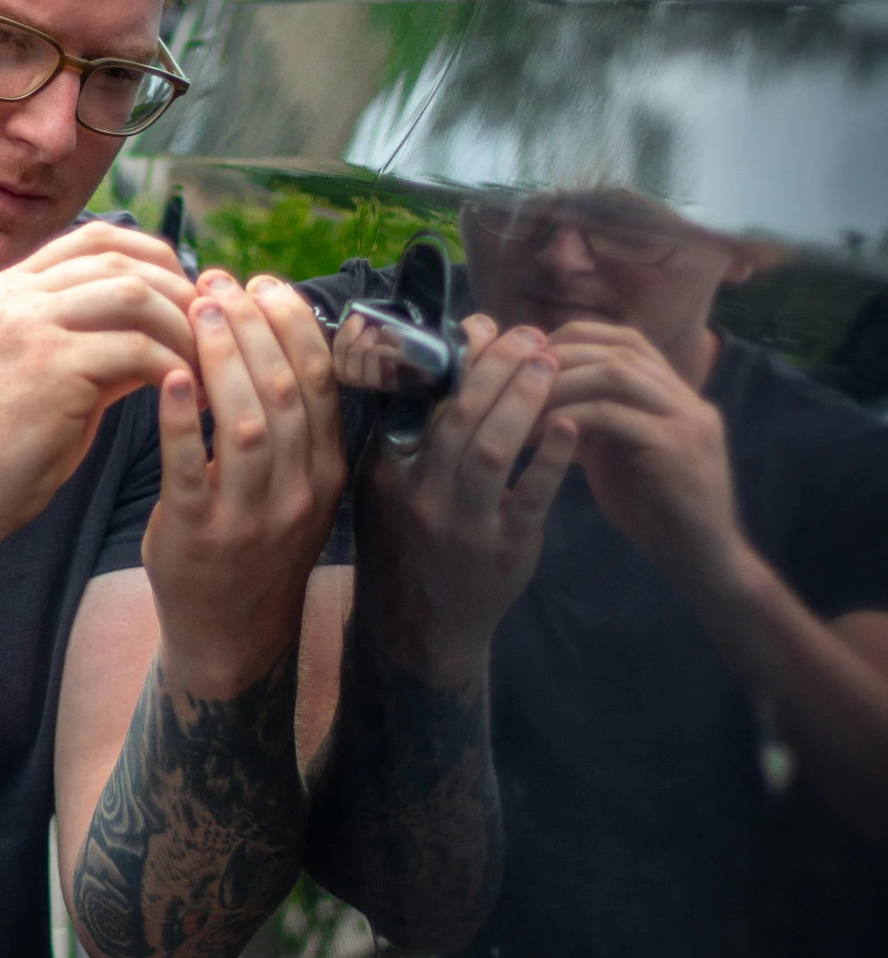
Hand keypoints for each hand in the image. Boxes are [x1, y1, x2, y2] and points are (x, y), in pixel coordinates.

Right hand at [0, 219, 197, 552]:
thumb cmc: (6, 446)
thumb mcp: (50, 374)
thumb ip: (97, 340)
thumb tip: (170, 323)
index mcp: (9, 288)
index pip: (97, 238)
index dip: (154, 257)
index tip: (187, 296)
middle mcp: (14, 295)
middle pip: (122, 260)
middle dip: (178, 294)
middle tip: (211, 337)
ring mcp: (28, 325)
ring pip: (135, 296)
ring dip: (182, 330)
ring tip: (204, 369)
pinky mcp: (49, 366)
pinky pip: (138, 350)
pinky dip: (174, 369)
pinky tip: (187, 396)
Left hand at [143, 269, 346, 698]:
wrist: (230, 632)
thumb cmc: (256, 544)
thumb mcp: (297, 486)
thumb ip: (295, 422)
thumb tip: (272, 328)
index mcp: (328, 470)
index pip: (323, 379)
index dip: (292, 322)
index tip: (262, 283)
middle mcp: (299, 491)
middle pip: (286, 389)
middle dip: (252, 325)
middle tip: (218, 284)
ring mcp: (252, 516)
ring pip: (249, 422)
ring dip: (221, 356)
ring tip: (196, 311)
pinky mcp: (200, 534)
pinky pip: (192, 467)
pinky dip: (181, 418)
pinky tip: (168, 377)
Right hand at [358, 317, 574, 683]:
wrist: (423, 630)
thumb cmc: (409, 548)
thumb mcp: (387, 493)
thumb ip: (406, 438)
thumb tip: (440, 366)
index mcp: (388, 471)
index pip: (421, 399)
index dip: (456, 357)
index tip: (484, 327)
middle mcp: (420, 494)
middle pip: (459, 413)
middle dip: (498, 365)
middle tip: (530, 335)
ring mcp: (462, 522)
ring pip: (492, 447)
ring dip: (524, 397)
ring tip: (550, 363)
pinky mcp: (504, 547)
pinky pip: (530, 494)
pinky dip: (551, 456)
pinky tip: (569, 425)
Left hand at [541, 321, 741, 593]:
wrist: (702, 560)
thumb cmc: (656, 513)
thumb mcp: (619, 457)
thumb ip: (596, 423)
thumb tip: (547, 398)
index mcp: (674, 394)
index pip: (625, 340)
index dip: (574, 340)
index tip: (529, 361)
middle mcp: (686, 398)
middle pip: (619, 348)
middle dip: (562, 357)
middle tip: (516, 379)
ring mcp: (687, 419)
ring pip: (617, 373)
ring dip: (563, 384)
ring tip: (523, 405)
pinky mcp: (678, 448)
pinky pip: (614, 416)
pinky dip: (571, 418)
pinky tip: (541, 436)